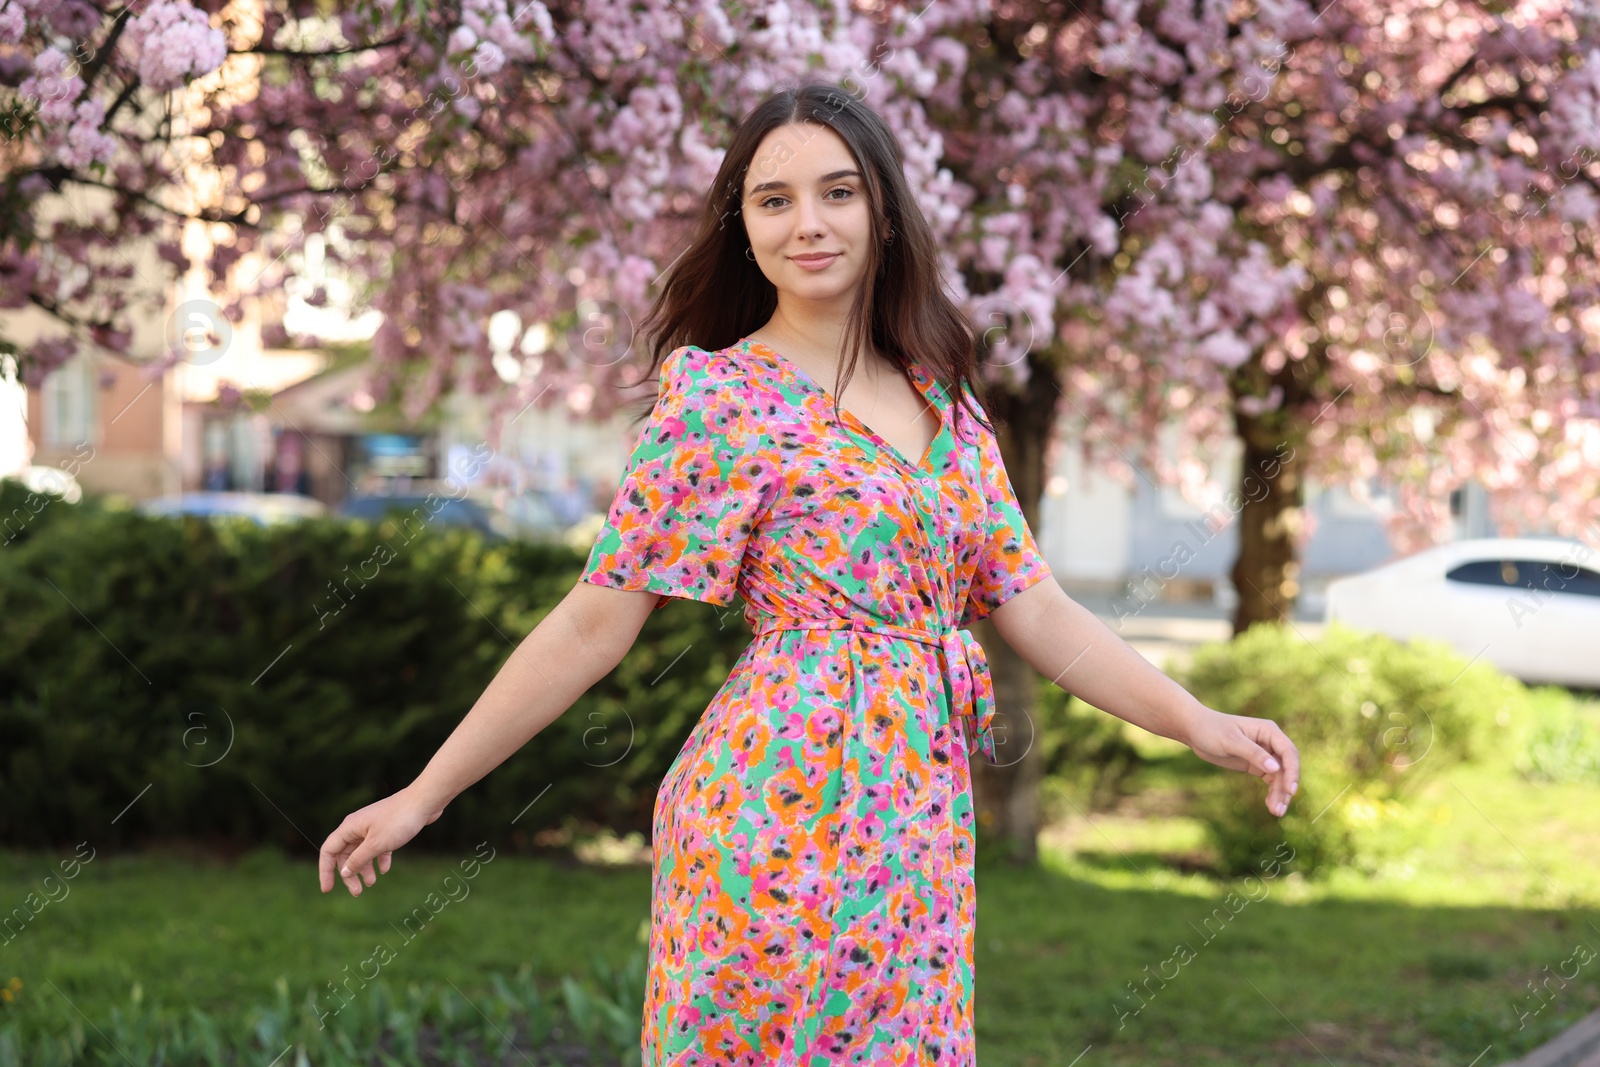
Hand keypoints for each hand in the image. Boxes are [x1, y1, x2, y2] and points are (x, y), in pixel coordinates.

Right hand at [318, 787, 443, 895]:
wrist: (424, 802)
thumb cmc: (399, 820)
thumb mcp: (376, 844)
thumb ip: (358, 859)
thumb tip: (344, 872)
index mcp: (349, 827)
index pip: (328, 851)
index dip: (326, 871)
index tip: (327, 889)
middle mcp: (357, 827)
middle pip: (345, 854)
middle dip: (349, 874)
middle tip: (357, 892)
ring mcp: (372, 827)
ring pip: (361, 852)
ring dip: (364, 869)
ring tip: (371, 883)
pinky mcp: (386, 829)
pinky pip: (377, 847)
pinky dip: (379, 859)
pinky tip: (385, 870)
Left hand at [1181, 705, 1299, 817]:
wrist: (1195, 731)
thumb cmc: (1212, 730)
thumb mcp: (1231, 741)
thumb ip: (1253, 753)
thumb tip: (1275, 768)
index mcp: (1269, 731)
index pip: (1288, 752)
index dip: (1292, 771)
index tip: (1290, 790)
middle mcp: (1271, 742)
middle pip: (1287, 767)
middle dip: (1285, 787)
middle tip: (1280, 808)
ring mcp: (1265, 754)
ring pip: (1280, 777)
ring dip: (1280, 794)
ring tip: (1276, 812)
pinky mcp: (1256, 764)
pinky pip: (1270, 780)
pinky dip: (1272, 792)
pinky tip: (1270, 805)